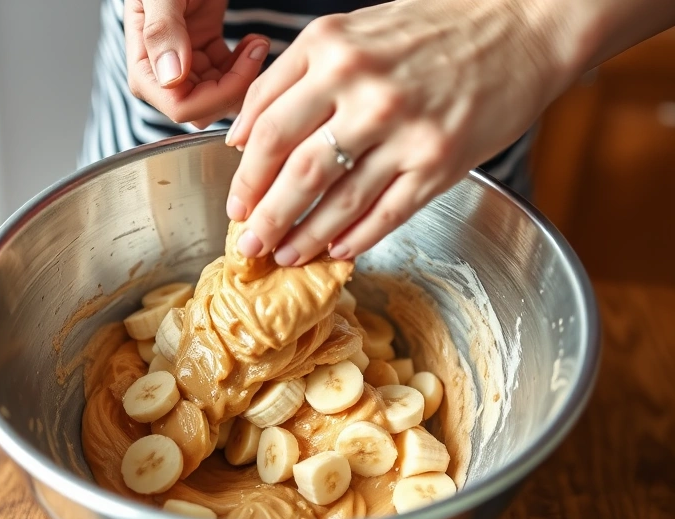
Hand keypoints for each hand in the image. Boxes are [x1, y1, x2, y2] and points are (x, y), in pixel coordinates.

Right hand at [125, 0, 270, 127]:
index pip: (177, 104)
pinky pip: (226, 78)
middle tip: (256, 53)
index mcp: (144, 59)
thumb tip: (171, 77)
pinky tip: (254, 42)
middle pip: (199, 108)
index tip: (245, 61)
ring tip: (258, 44)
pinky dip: (245, 67)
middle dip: (232, 90)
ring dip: (242, 79)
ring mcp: (184, 60)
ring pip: (216, 97)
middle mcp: (161, 67)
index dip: (214, 96)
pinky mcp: (205, 50)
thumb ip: (162, 29)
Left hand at [223, 0, 575, 264]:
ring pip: (337, 197)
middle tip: (249, 242)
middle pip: (295, 167)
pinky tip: (336, 251)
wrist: (521, 24)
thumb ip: (291, 77)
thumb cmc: (431, 26)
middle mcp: (364, 87)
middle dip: (265, 214)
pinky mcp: (441, 160)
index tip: (236, 199)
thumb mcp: (349, 31)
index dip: (245, 172)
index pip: (267, 123)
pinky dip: (356, 237)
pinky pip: (386, 212)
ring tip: (284, 255)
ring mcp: (405, 127)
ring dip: (304, 235)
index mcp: (331, 49)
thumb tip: (241, 136)